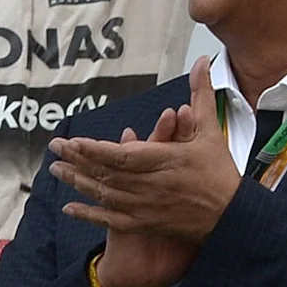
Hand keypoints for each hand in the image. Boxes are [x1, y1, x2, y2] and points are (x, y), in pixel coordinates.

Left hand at [49, 58, 242, 286]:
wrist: (233, 216)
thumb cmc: (220, 171)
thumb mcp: (210, 130)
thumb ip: (201, 95)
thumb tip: (203, 63)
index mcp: (165, 161)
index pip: (121, 156)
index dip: (94, 149)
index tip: (73, 141)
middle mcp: (151, 185)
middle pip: (106, 173)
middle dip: (77, 161)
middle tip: (53, 149)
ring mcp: (145, 207)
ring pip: (104, 194)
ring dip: (77, 182)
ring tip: (55, 170)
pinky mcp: (145, 223)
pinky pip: (111, 220)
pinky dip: (88, 214)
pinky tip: (68, 208)